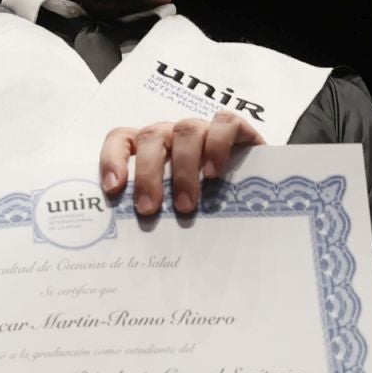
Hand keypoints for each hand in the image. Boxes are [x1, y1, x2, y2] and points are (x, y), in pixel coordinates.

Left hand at [99, 111, 264, 216]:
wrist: (258, 192)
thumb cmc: (207, 201)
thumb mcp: (176, 206)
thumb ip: (157, 213)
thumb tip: (134, 249)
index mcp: (152, 148)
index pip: (122, 138)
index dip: (113, 158)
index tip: (113, 188)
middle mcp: (174, 135)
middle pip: (152, 137)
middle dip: (148, 173)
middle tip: (149, 209)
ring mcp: (204, 129)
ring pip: (186, 131)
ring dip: (183, 169)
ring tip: (185, 205)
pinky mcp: (235, 129)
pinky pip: (224, 123)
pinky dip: (217, 146)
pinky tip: (214, 173)